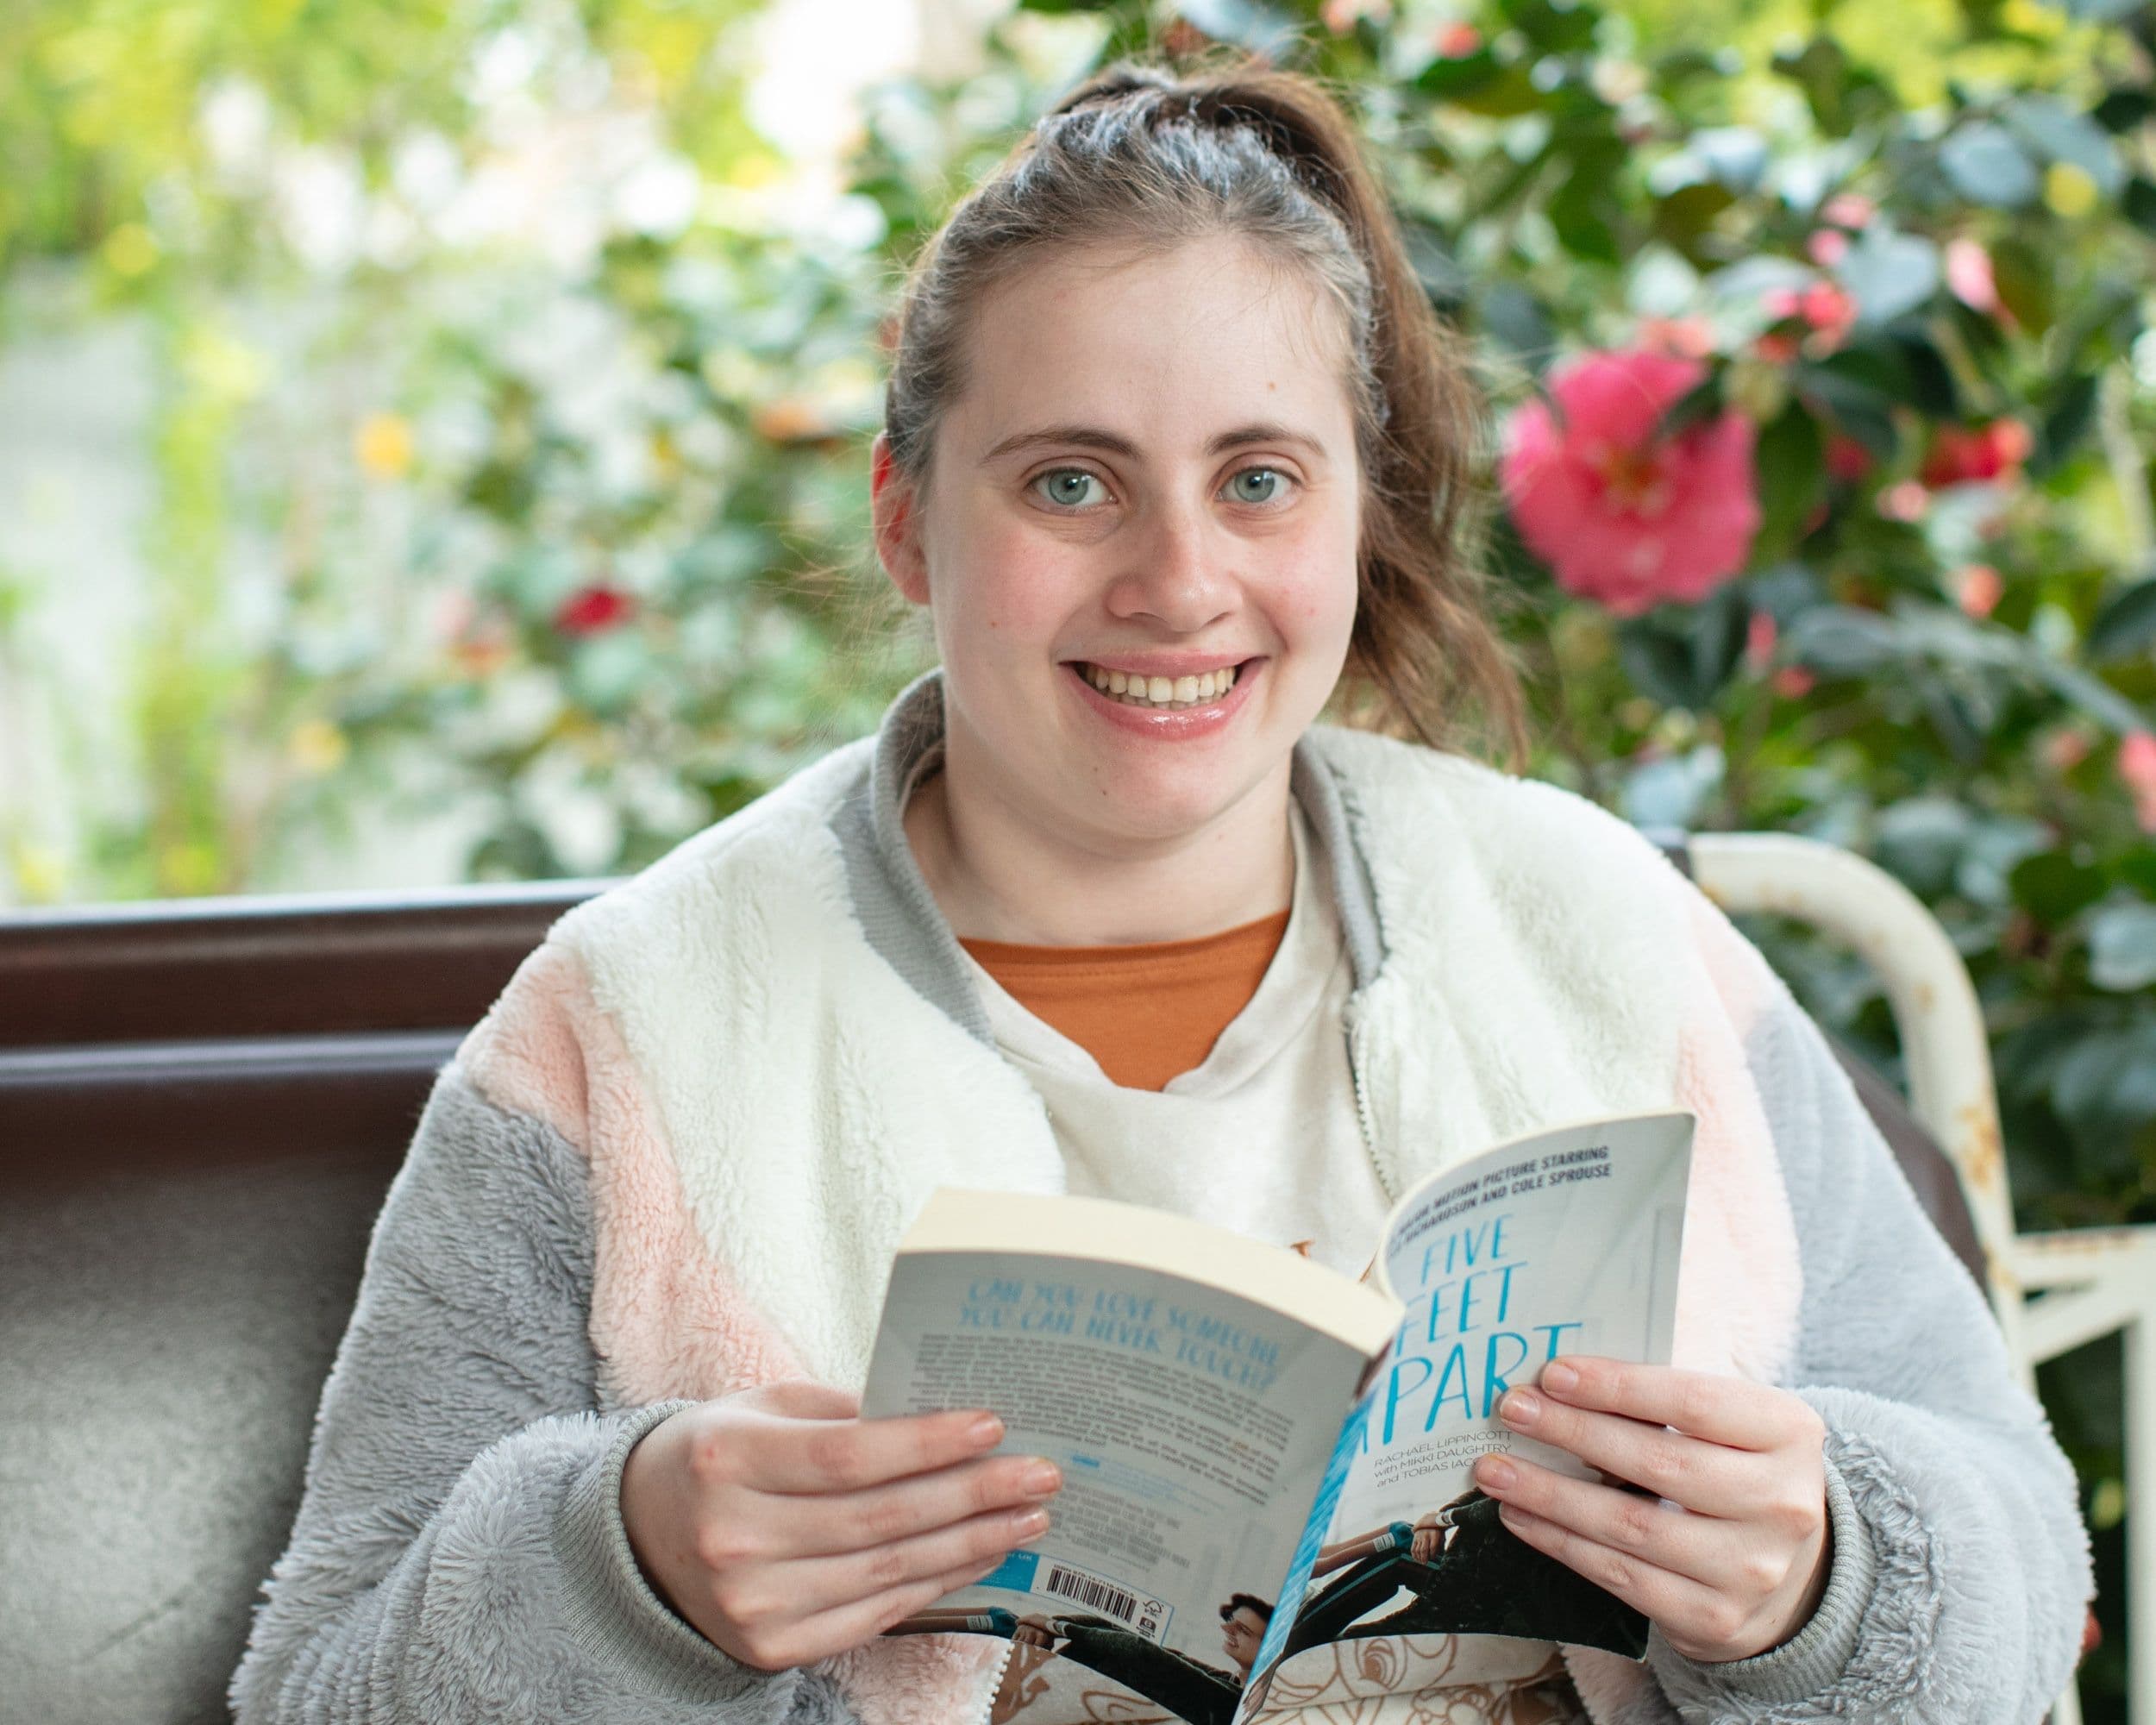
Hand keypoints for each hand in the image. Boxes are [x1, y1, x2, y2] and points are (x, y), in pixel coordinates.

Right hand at [620, 1380, 1060, 1670]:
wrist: (639, 1535)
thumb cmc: (721, 1452)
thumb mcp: (765, 1408)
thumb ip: (845, 1411)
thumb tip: (945, 1414)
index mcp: (727, 1459)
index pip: (845, 1457)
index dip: (924, 1444)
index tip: (992, 1425)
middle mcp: (735, 1537)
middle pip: (877, 1519)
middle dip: (971, 1495)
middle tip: (1039, 1474)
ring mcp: (751, 1602)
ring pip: (885, 1572)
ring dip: (969, 1543)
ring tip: (1026, 1516)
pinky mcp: (769, 1647)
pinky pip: (873, 1615)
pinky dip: (935, 1584)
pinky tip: (979, 1555)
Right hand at [1409, 1513, 1445, 1562]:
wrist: (1429, 1520)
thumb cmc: (1438, 1531)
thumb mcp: (1442, 1536)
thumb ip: (1441, 1545)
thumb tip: (1439, 1555)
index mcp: (1434, 1534)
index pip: (1433, 1547)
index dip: (1433, 1555)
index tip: (1433, 1558)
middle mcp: (1426, 1535)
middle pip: (1424, 1549)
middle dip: (1424, 1558)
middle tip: (1425, 1563)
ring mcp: (1419, 1536)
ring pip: (1417, 1549)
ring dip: (1419, 1558)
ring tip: (1421, 1562)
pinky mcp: (1415, 1537)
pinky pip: (1413, 1547)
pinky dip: (1414, 1554)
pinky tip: (1416, 1558)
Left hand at [1469, 1357, 1830, 1663]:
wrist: (1792, 1571)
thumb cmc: (1736, 1469)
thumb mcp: (1730, 1424)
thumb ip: (1664, 1402)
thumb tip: (1560, 1382)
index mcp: (1788, 1433)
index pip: (1694, 1402)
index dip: (1619, 1387)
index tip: (1553, 1373)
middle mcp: (1781, 1504)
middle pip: (1659, 1464)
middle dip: (1573, 1433)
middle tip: (1512, 1410)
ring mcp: (1752, 1569)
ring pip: (1632, 1527)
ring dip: (1551, 1495)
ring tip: (1496, 1469)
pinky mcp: (1715, 1618)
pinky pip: (1622, 1577)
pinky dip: (1562, 1543)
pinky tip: (1522, 1517)